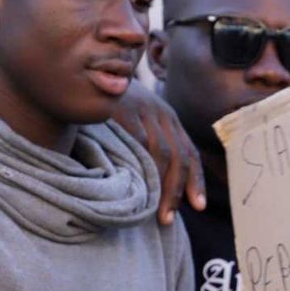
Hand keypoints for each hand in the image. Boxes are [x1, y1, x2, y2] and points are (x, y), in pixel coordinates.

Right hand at [112, 78, 204, 226]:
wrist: (90, 71)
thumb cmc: (113, 105)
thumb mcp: (138, 121)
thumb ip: (149, 145)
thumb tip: (157, 185)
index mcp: (169, 118)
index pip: (189, 152)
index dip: (196, 180)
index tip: (200, 206)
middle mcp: (161, 113)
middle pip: (178, 156)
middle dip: (177, 190)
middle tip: (168, 219)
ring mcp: (143, 110)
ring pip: (160, 152)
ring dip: (159, 184)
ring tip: (153, 210)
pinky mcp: (122, 108)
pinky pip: (136, 141)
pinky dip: (138, 164)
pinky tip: (135, 185)